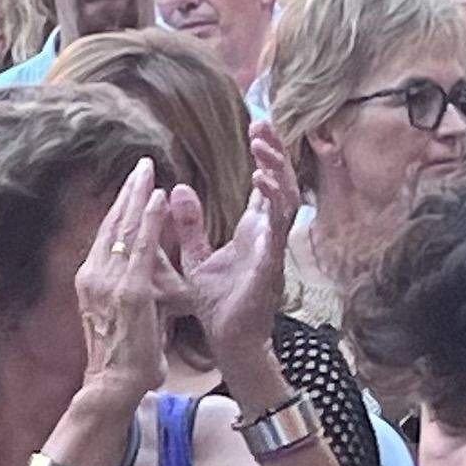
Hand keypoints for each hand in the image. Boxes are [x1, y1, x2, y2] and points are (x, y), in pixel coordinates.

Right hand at [68, 159, 185, 442]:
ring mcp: (108, 282)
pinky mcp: (129, 290)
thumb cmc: (122, 360)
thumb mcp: (122, 318)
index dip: (119, 208)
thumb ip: (129, 293)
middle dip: (126, 192)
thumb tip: (144, 283)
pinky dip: (150, 219)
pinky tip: (159, 197)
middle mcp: (93, 276)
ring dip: (137, 195)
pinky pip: (141, 246)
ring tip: (148, 169)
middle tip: (140, 164)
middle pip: (110, 224)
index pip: (105, 236)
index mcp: (90, 282)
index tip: (131, 186)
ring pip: (124, 228)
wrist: (113, 385)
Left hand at [178, 124, 299, 380]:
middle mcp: (269, 234)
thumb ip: (190, 224)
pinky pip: (278, 228)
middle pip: (281, 183)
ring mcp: (273, 247)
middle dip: (275, 152)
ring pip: (286, 199)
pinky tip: (263, 182)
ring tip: (264, 145)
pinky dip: (273, 203)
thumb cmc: (218, 304)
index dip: (265, 156)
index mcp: (254, 230)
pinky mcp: (270, 264)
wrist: (227, 341)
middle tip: (264, 124)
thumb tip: (178, 188)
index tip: (256, 127)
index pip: (266, 184)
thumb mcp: (197, 257)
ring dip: (277, 170)